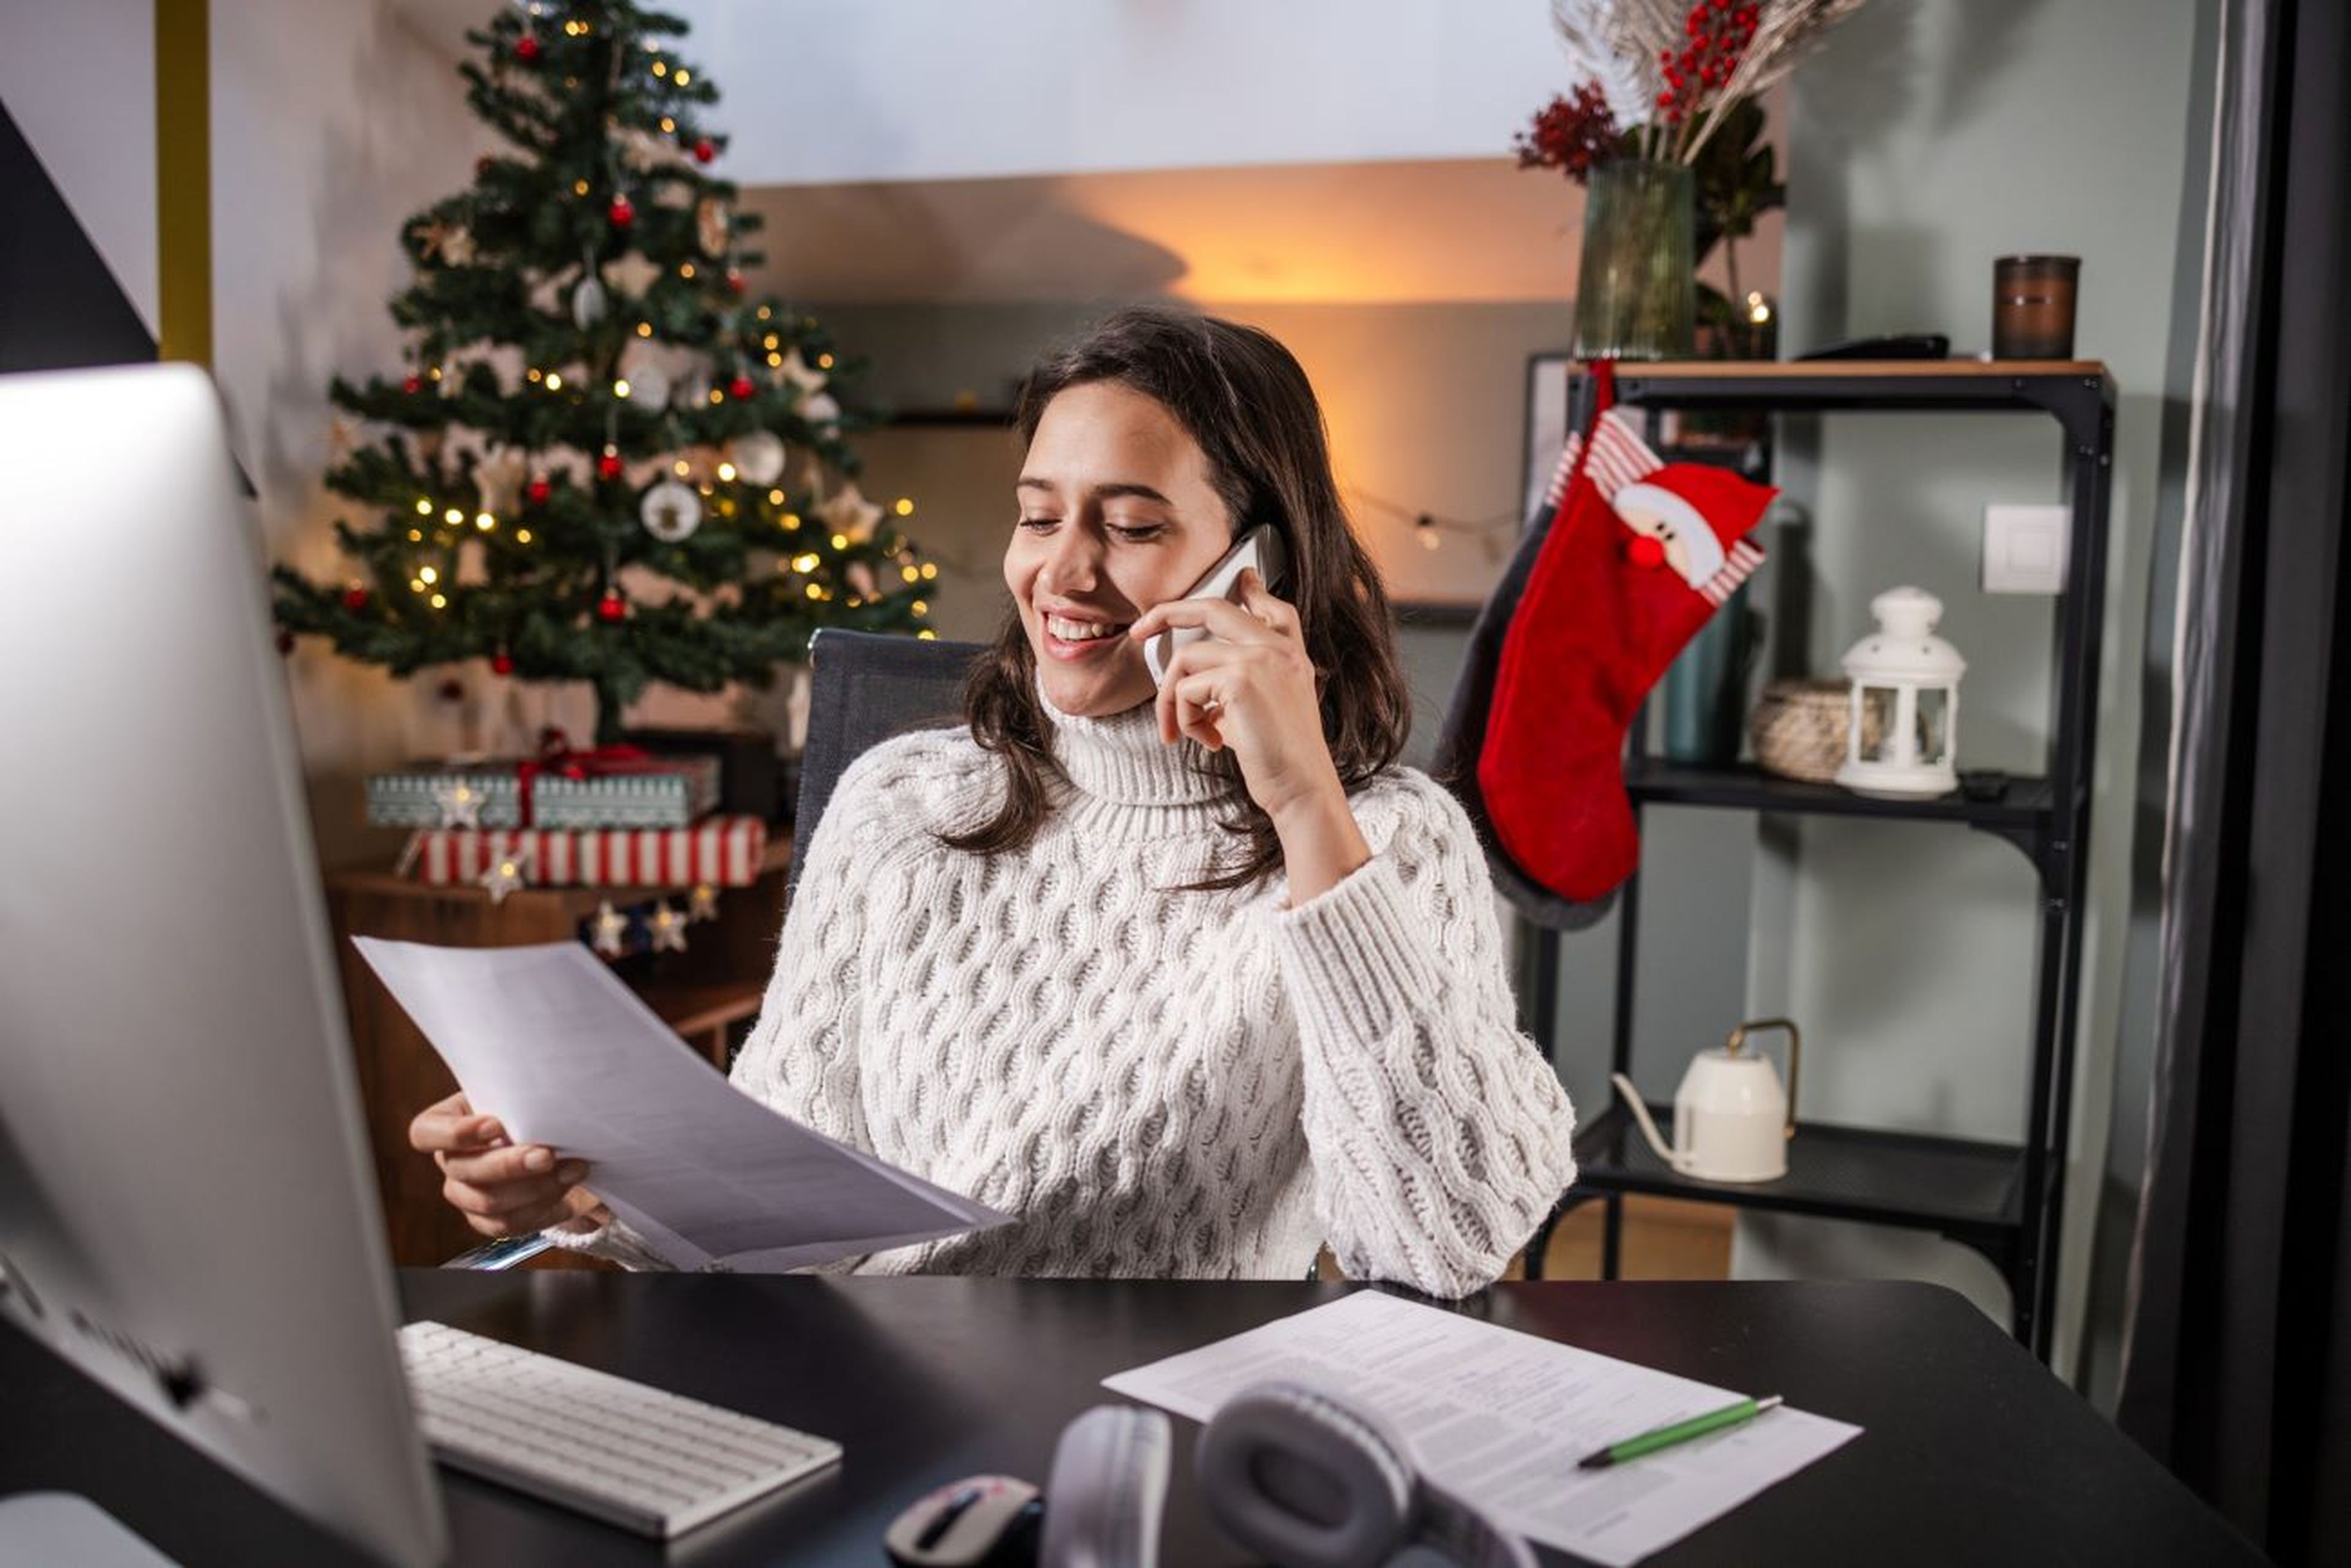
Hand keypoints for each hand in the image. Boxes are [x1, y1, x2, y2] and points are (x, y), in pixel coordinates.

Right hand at [408, 1090, 606, 1238]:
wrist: (561, 1145)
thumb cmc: (535, 1109)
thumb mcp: (524, 1095)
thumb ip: (521, 1099)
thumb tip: (542, 1104)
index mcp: (446, 1122)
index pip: (425, 1132)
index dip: (456, 1133)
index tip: (496, 1125)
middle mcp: (450, 1161)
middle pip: (464, 1171)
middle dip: (510, 1165)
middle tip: (548, 1156)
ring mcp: (465, 1195)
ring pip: (487, 1202)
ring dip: (535, 1189)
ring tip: (572, 1171)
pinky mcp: (488, 1221)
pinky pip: (508, 1224)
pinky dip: (542, 1210)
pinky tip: (567, 1197)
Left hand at [1126, 569, 1343, 820]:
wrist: (1302, 788)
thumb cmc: (1282, 760)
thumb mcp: (1263, 711)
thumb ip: (1237, 685)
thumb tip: (1193, 681)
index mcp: (1291, 655)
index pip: (1273, 608)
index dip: (1255, 589)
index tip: (1244, 578)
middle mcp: (1278, 649)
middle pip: (1214, 608)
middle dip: (1167, 613)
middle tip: (1140, 630)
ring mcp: (1260, 659)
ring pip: (1185, 659)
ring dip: (1172, 700)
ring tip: (1189, 732)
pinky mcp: (1240, 680)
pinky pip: (1185, 690)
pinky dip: (1184, 719)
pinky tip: (1210, 741)